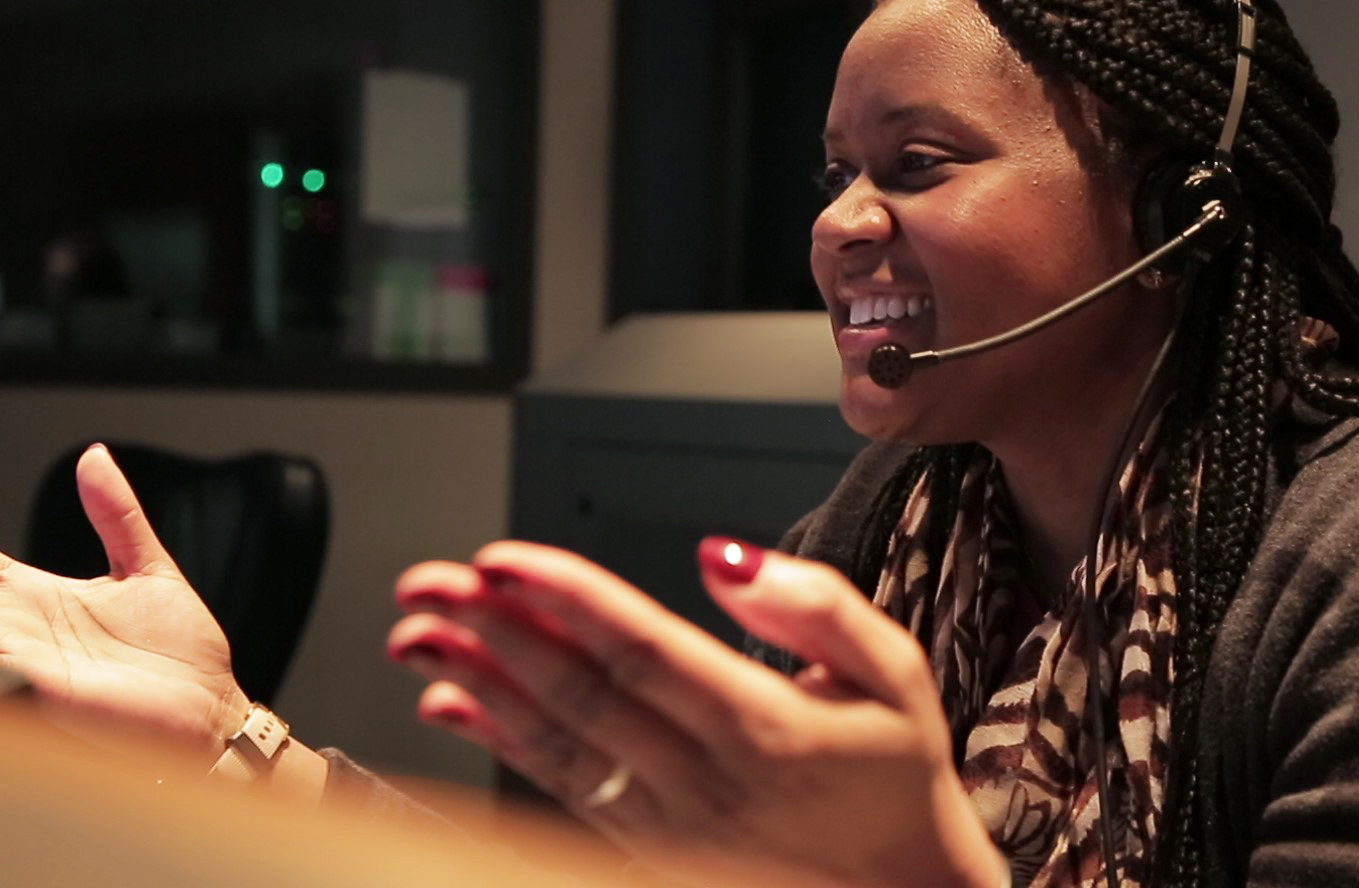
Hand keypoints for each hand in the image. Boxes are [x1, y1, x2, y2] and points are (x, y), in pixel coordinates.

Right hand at [0, 445, 248, 758]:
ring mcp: (33, 663)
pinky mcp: (51, 693)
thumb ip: (116, 515)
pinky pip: (7, 672)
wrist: (213, 711)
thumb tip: (93, 455)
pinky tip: (4, 646)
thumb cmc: (180, 650)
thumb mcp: (145, 568)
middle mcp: (26, 631)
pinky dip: (2, 657)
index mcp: (41, 599)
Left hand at [390, 539, 1006, 887]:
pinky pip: (561, 789)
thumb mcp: (895, 673)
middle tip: (428, 581)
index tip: (502, 561)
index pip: (643, 648)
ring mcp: (671, 822)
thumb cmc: (896, 775)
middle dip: (493, 630)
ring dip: (478, 683)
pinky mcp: (652, 846)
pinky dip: (499, 744)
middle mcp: (706, 780)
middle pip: (578, 693)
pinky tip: (454, 705)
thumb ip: (817, 607)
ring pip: (556, 743)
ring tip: (416, 634)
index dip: (565, 599)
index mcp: (764, 727)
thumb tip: (723, 559)